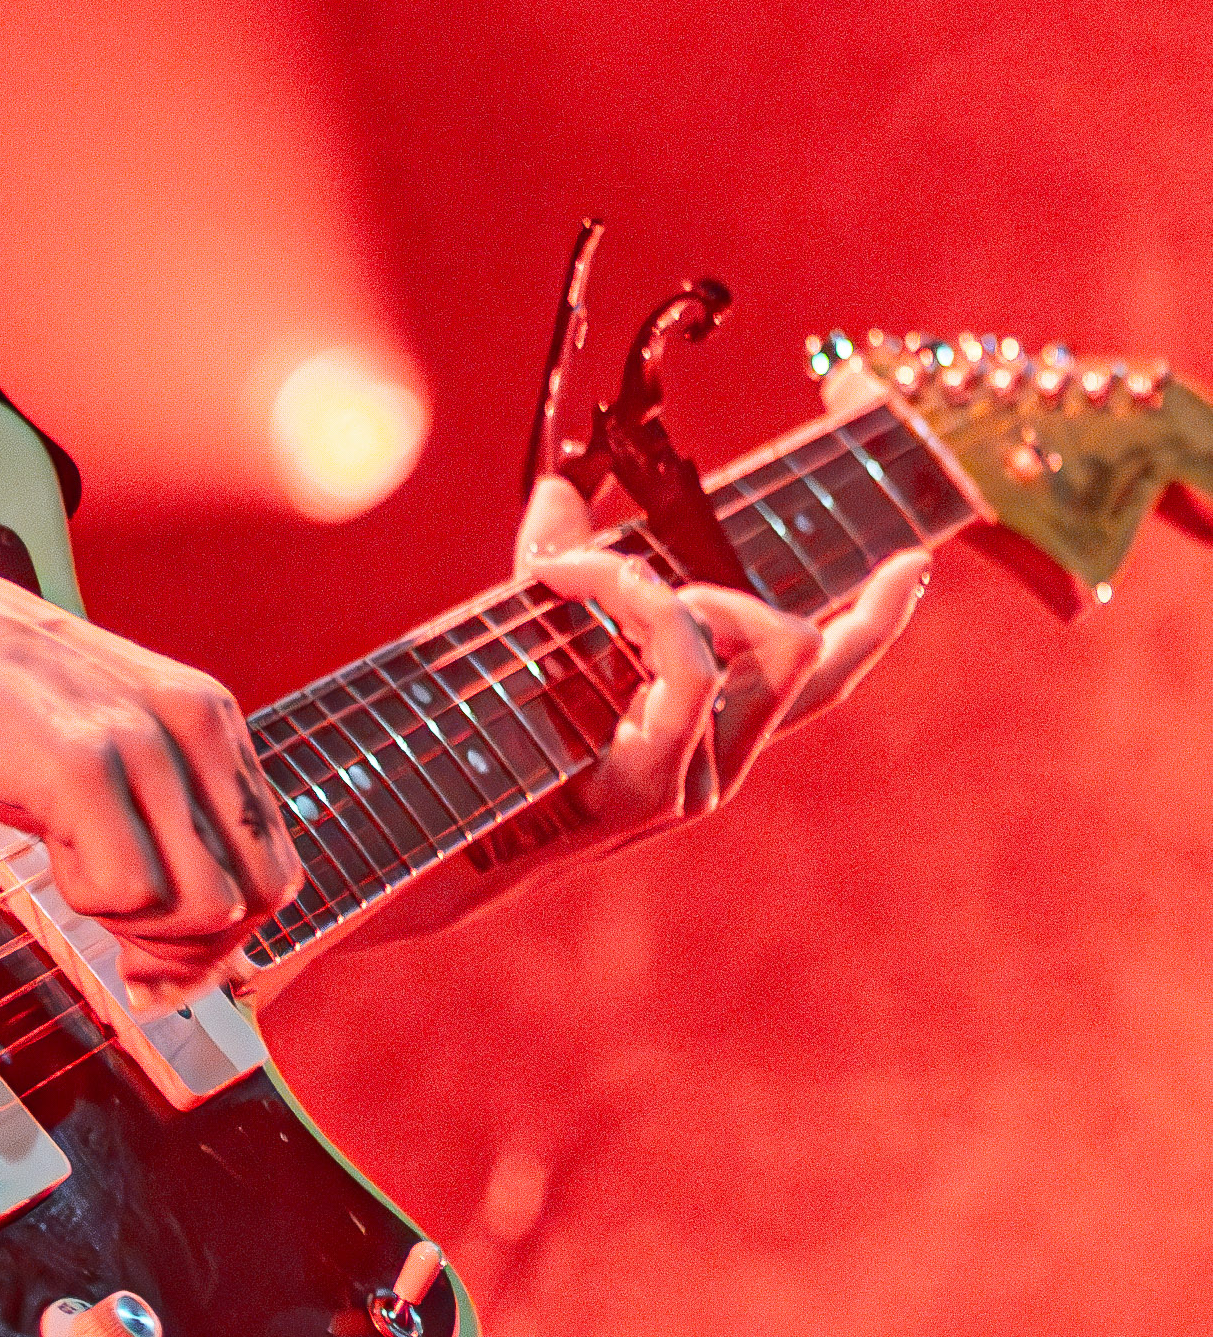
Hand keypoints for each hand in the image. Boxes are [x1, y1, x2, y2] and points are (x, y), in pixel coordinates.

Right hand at [0, 339, 297, 1004]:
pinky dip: (92, 911)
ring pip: (203, 905)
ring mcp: (144, 740)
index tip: (158, 958)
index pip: (274, 860)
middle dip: (194, 953)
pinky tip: (44, 873)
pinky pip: (129, 893)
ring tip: (74, 908)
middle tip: (122, 965)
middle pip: (256, 896)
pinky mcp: (84, 762)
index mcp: (205, 714)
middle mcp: (194, 722)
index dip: (228, 933)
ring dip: (140, 937)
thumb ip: (145, 807)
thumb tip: (177, 923)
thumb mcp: (86, 736)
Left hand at [513, 470, 931, 849]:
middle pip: (805, 654)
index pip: (822, 678)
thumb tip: (558, 486)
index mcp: (711, 736)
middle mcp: (722, 765)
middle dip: (729, 580)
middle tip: (624, 578)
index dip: (877, 621)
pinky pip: (692, 670)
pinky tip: (563, 586)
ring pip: (759, 644)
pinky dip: (640, 601)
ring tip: (575, 585)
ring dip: (668, 586)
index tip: (916, 560)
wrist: (420, 850)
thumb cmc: (474, 743)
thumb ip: (558, 566)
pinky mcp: (654, 793)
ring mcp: (697, 786)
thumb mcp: (528, 640)